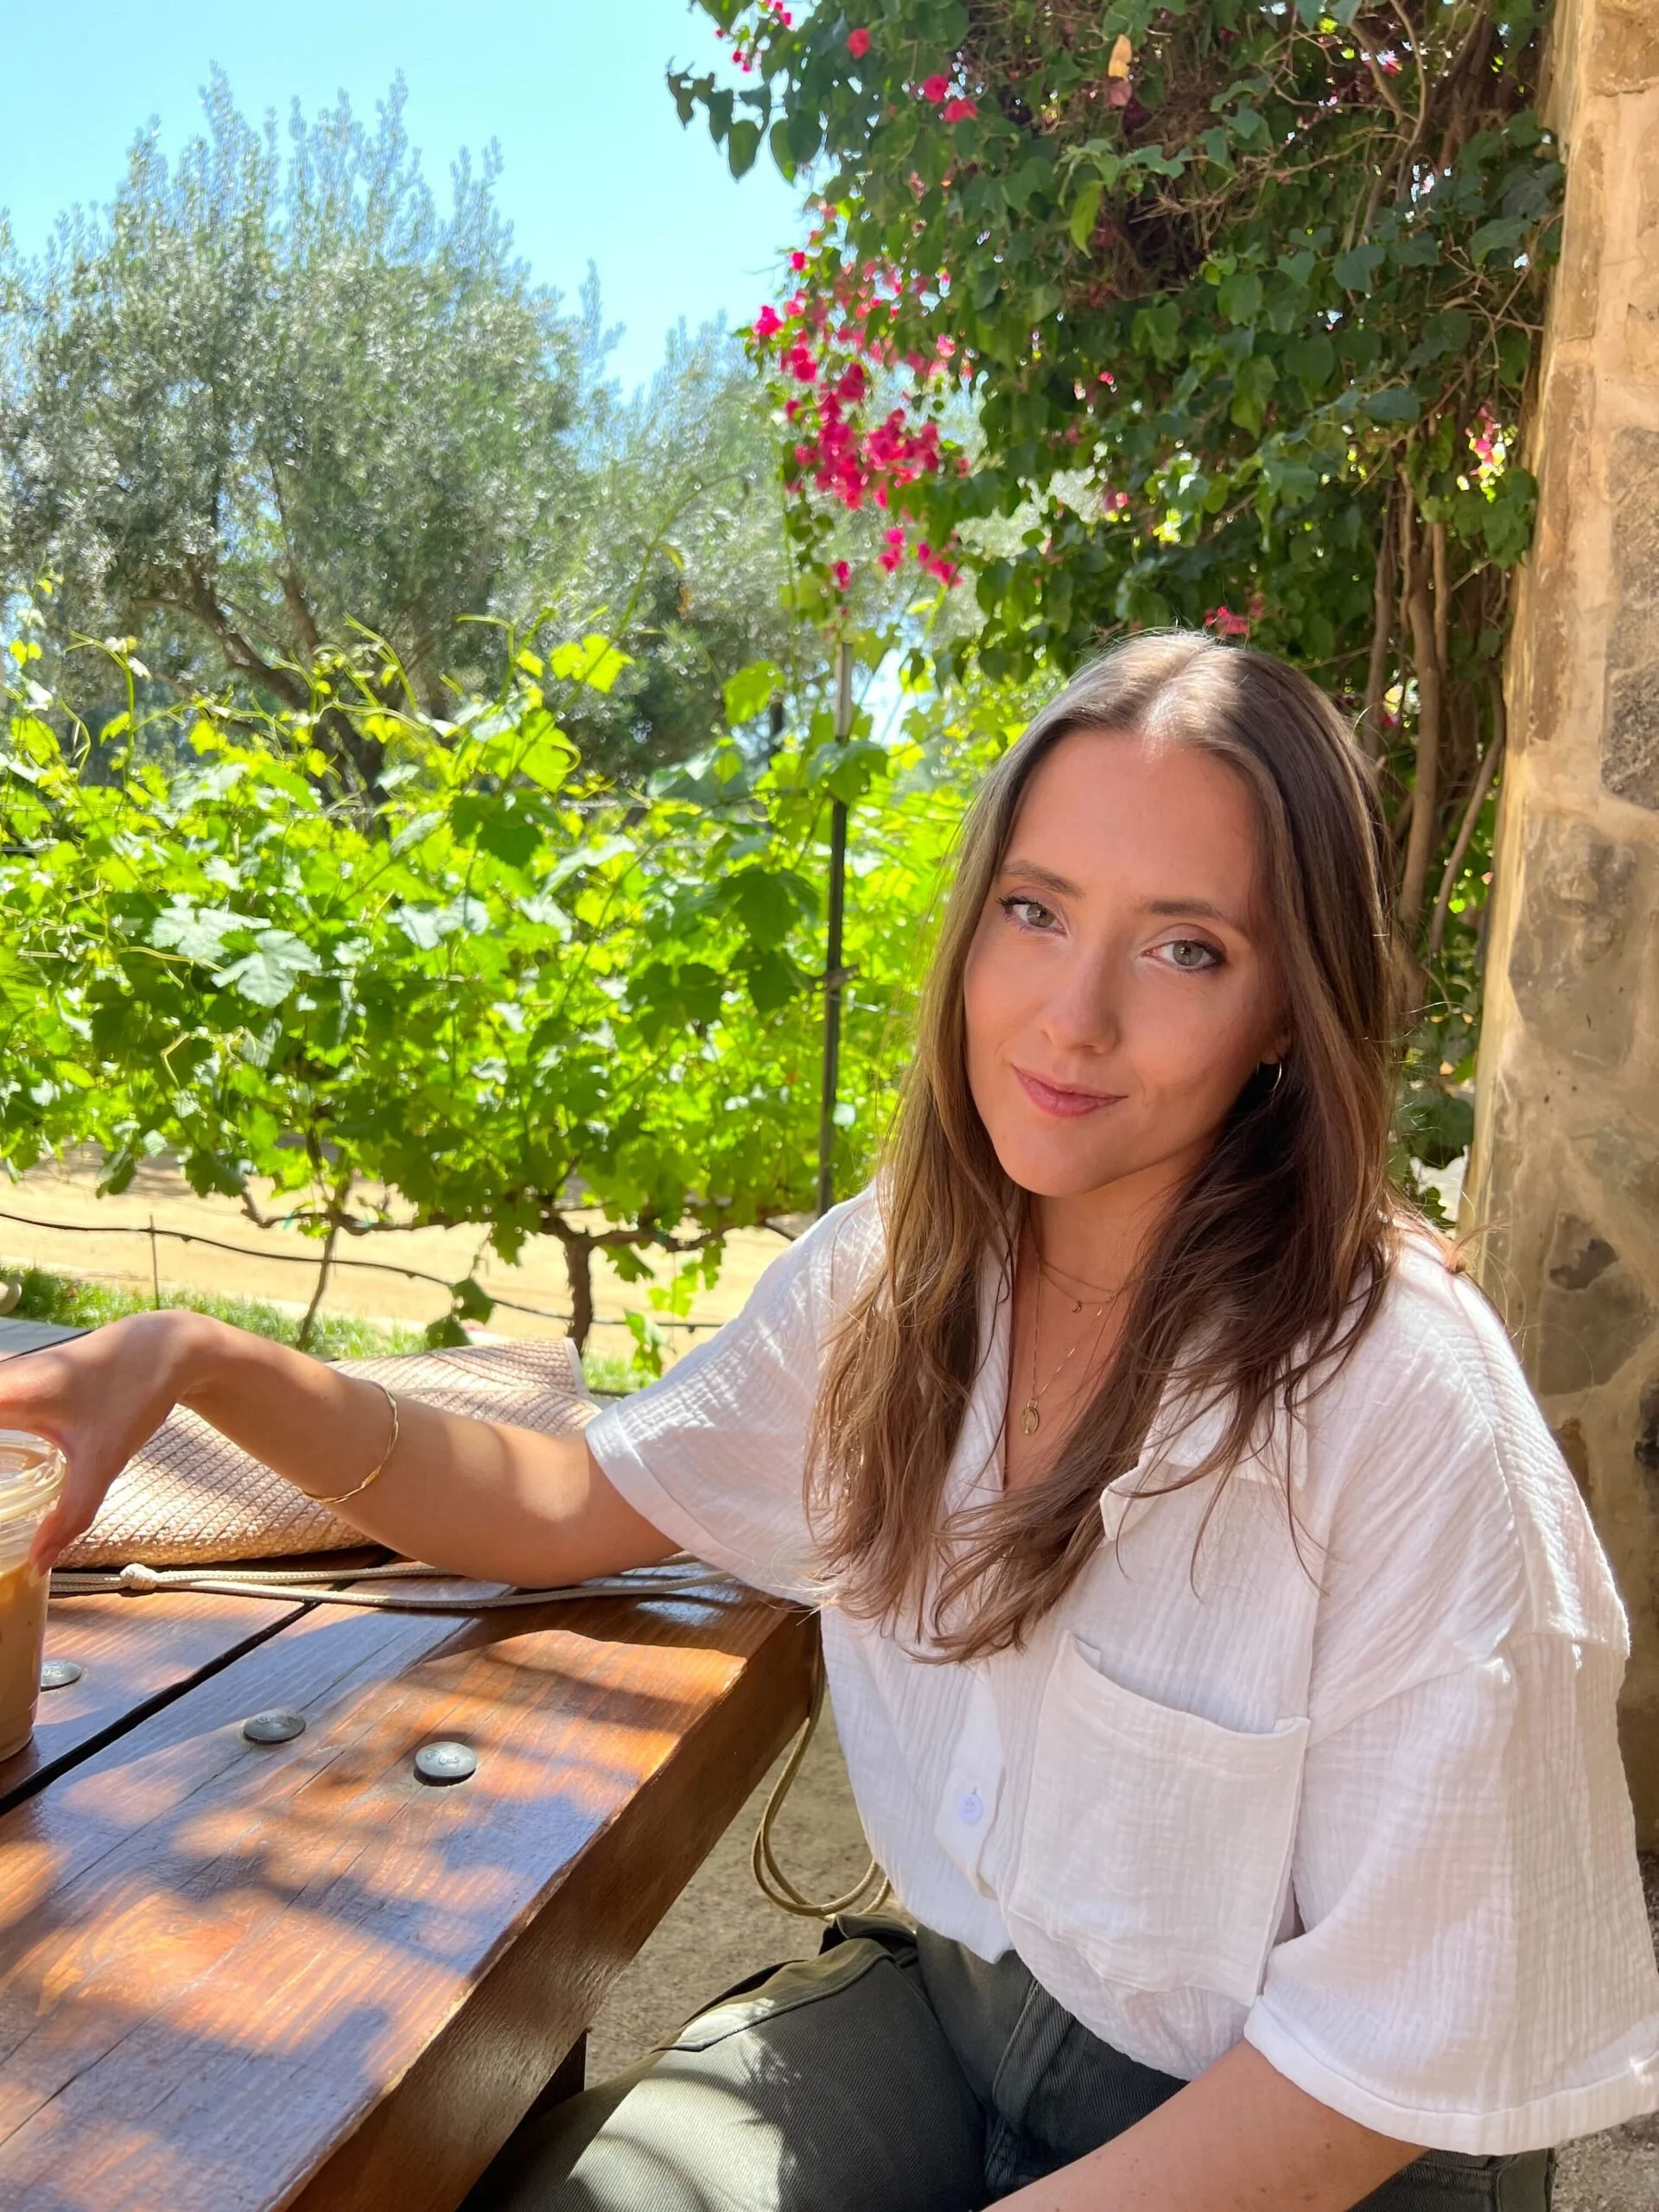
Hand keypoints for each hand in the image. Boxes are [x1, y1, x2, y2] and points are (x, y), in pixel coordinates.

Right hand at [0, 1310, 214, 1570]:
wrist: (164, 1346)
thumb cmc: (134, 1394)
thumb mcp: (104, 1460)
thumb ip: (70, 1515)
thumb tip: (37, 1565)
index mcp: (8, 1393)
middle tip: (1, 1504)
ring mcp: (3, 1378)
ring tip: (3, 1494)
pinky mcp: (11, 1383)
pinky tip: (5, 1472)